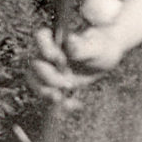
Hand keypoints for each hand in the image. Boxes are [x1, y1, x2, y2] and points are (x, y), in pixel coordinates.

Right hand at [26, 0, 141, 105]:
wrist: (106, 56)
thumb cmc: (102, 44)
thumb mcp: (96, 46)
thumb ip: (82, 46)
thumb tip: (69, 42)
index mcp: (57, 37)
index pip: (40, 36)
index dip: (45, 48)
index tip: (61, 59)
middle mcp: (48, 53)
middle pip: (35, 64)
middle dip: (48, 77)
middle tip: (68, 84)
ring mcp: (49, 69)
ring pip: (35, 81)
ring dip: (45, 92)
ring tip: (60, 99)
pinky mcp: (54, 83)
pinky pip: (48, 95)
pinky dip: (60, 103)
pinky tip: (75, 104)